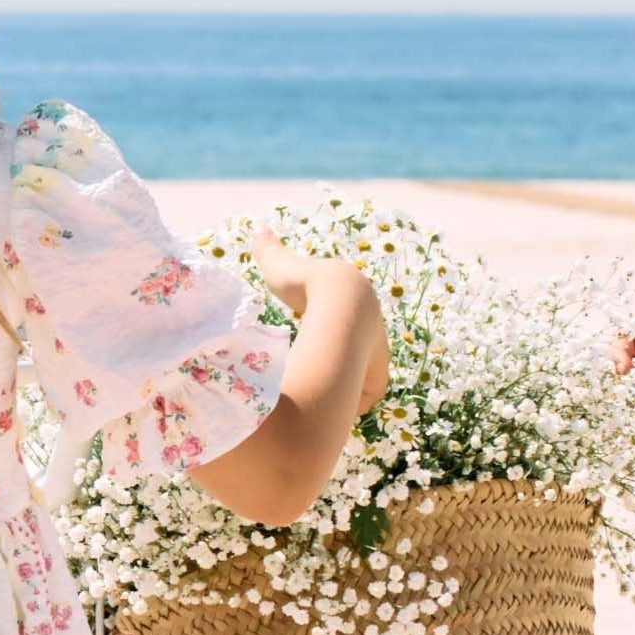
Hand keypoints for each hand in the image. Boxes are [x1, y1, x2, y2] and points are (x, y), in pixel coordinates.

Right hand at [249, 241, 389, 413]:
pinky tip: (331, 406)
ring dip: (346, 386)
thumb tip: (259, 228)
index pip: (348, 323)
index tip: (317, 342)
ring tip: (323, 395)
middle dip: (345, 363)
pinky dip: (350, 402)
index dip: (333, 332)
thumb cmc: (307, 284)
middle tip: (322, 371)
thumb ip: (271, 251)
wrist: (338, 299)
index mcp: (353, 307)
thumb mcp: (283, 268)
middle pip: (360, 353)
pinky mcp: (375, 378)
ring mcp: (375, 356)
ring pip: (362, 377)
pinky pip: (364, 395)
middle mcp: (369, 332)